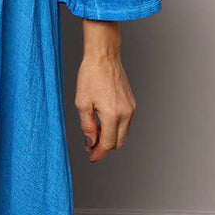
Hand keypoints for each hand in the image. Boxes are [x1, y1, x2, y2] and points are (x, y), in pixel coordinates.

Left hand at [75, 42, 135, 161]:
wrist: (104, 57)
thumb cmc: (91, 76)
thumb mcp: (82, 103)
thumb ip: (87, 126)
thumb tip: (90, 143)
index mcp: (113, 114)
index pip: (108, 143)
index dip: (98, 153)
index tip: (91, 157)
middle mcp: (126, 113)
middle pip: (118, 142)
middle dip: (105, 147)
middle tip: (90, 145)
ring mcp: (131, 108)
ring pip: (123, 133)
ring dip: (110, 137)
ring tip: (94, 132)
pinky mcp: (132, 103)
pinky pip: (126, 123)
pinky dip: (115, 127)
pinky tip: (103, 122)